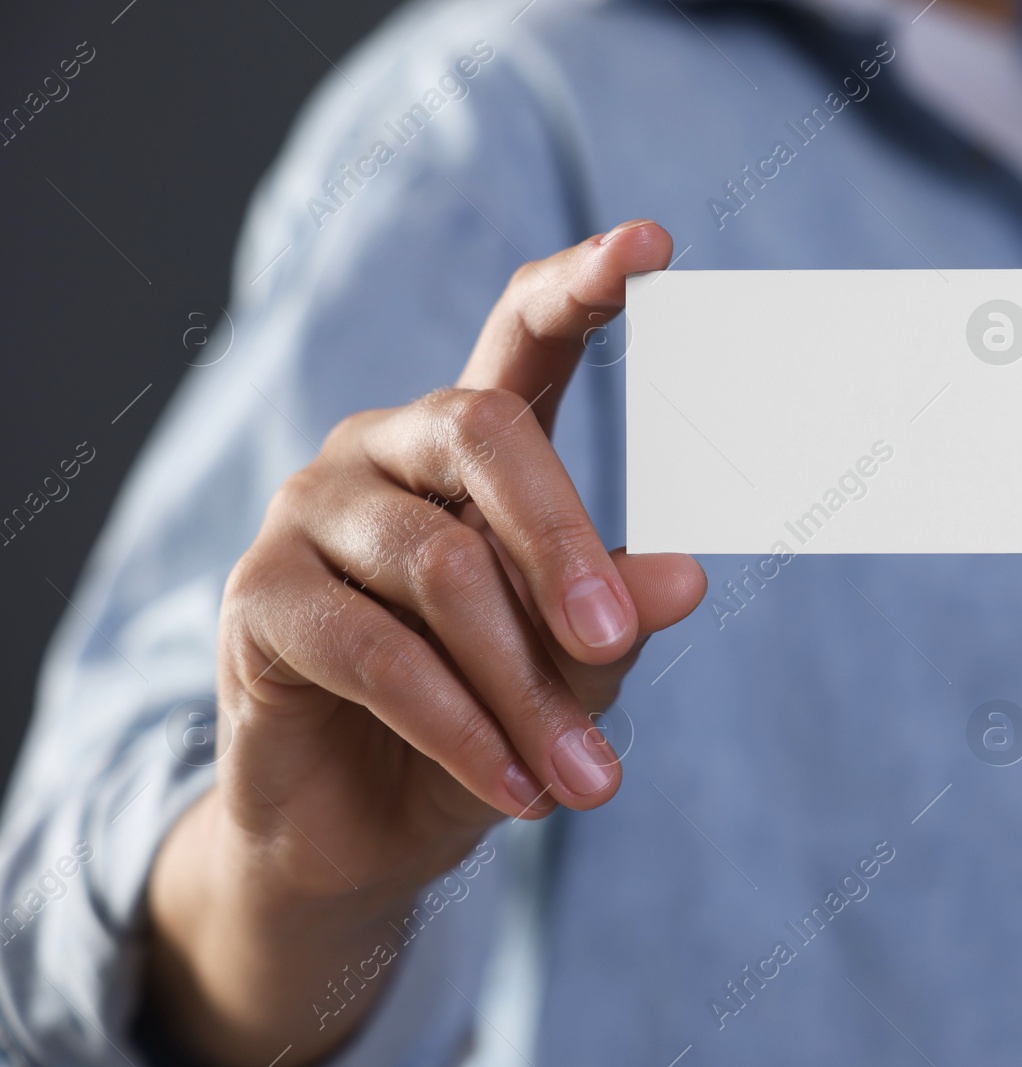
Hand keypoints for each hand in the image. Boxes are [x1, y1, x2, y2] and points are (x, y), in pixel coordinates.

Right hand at [144, 220, 703, 1065]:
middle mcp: (384, 449)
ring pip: (442, 566)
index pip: (522, 332)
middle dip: (564, 544)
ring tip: (585, 779)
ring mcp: (310, 512)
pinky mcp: (258, 597)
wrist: (362, 827)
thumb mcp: (569, 666)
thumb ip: (614, 609)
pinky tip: (517, 792)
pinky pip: (379, 652)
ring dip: (525, 686)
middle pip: (484, 432)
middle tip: (618, 639)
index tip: (658, 248)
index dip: (583, 283)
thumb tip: (687, 576)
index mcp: (470, 444)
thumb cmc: (484, 718)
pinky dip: (462, 730)